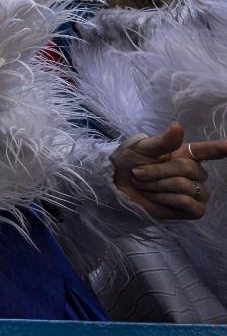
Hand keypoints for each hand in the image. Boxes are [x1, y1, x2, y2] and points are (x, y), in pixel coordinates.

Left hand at [112, 123, 226, 220]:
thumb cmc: (132, 163)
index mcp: (185, 154)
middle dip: (158, 171)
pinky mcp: (193, 210)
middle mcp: (195, 173)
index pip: (206, 151)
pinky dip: (166, 198)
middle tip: (139, 173)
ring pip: (186, 186)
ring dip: (159, 185)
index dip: (219, 148)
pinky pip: (187, 202)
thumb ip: (163, 141)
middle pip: (188, 168)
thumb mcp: (143, 148)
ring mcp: (197, 192)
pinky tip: (155, 197)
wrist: (119, 186)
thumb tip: (178, 126)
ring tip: (145, 186)